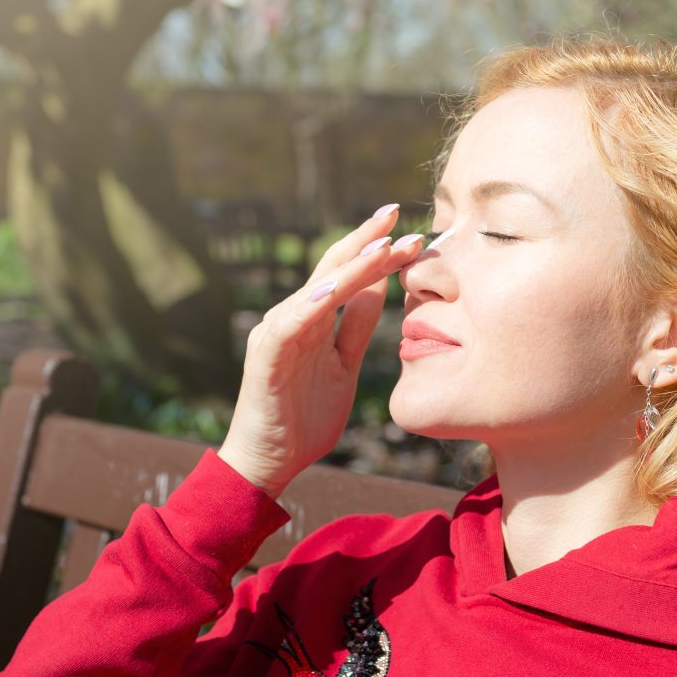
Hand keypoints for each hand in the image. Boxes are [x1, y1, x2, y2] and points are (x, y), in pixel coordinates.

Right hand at [218, 205, 425, 496]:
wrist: (269, 463)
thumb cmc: (304, 418)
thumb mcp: (344, 365)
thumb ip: (357, 326)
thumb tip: (382, 286)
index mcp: (312, 319)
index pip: (346, 274)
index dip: (375, 250)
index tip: (410, 231)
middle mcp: (291, 317)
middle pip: (330, 268)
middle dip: (364, 240)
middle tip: (395, 212)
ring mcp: (276, 333)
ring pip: (316, 289)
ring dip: (349, 266)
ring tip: (380, 244)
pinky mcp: (265, 356)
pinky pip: (289, 324)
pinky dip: (312, 304)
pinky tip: (335, 290)